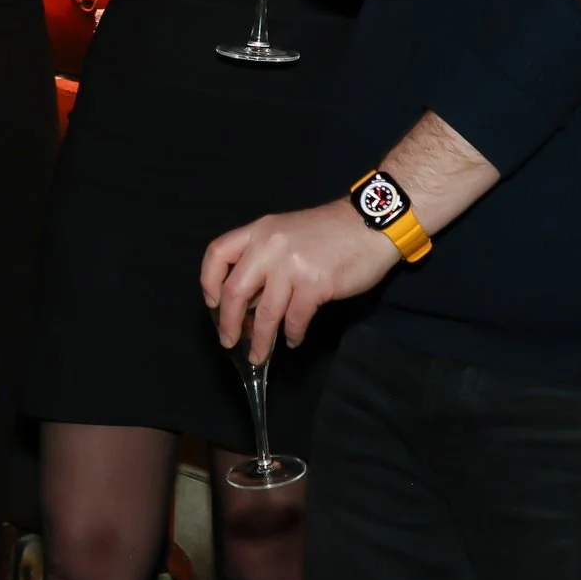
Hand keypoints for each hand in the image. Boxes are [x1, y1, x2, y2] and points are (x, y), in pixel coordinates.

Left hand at [201, 198, 399, 365]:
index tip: (212, 304)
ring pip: (265, 313)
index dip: (209, 282)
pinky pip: (295, 319)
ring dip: (260, 340)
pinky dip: (292, 334)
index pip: (217, 253)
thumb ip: (265, 258)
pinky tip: (293, 340)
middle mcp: (270, 246)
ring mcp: (292, 266)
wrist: (371, 223)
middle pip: (234, 290)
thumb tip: (248, 301)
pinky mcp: (315, 285)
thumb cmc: (329, 231)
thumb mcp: (288, 232)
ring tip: (259, 356)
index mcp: (260, 230)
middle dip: (228, 322)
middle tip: (229, 341)